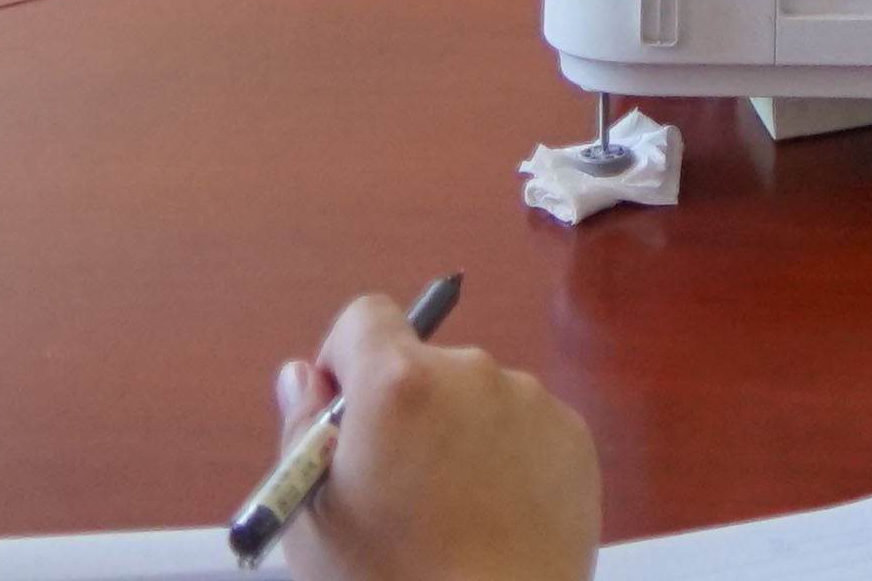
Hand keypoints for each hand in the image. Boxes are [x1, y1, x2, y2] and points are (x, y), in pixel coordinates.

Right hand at [274, 295, 600, 580]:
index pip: (364, 317)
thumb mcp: (312, 515)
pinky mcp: (571, 436)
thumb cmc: (396, 580)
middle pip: (422, 366)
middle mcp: (471, 373)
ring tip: (450, 512)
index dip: (345, 359)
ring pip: (475, 400)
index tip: (343, 411)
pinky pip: (523, 429)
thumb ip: (300, 429)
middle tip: (397, 485)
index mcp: (398, 382)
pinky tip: (492, 515)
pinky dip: (507, 459)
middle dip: (405, 410)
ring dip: (458, 435)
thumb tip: (304, 377)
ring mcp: (529, 401)